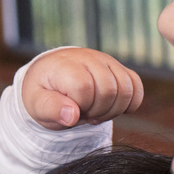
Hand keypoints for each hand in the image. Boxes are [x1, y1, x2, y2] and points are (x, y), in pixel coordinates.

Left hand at [22, 47, 143, 129]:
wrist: (50, 76)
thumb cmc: (43, 92)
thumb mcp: (37, 104)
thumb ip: (51, 109)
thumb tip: (72, 116)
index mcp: (64, 65)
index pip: (84, 87)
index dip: (80, 107)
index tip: (70, 110)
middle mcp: (88, 58)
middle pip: (109, 90)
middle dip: (97, 111)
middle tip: (83, 113)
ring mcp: (106, 61)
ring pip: (126, 89)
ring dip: (113, 109)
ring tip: (95, 111)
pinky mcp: (119, 68)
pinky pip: (136, 86)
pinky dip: (129, 103)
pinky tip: (111, 107)